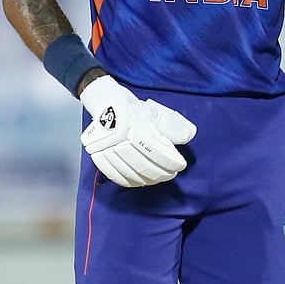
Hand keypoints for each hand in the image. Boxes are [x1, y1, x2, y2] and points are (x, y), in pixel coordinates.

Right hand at [79, 76, 196, 187]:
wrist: (105, 101)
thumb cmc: (133, 108)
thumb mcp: (156, 112)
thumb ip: (172, 125)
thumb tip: (189, 135)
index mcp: (134, 122)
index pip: (156, 150)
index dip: (170, 161)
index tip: (180, 165)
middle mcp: (117, 134)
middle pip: (142, 164)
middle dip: (161, 173)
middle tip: (171, 174)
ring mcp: (104, 145)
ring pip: (128, 171)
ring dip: (146, 179)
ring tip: (158, 178)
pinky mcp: (95, 152)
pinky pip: (112, 174)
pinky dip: (128, 181)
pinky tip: (139, 181)